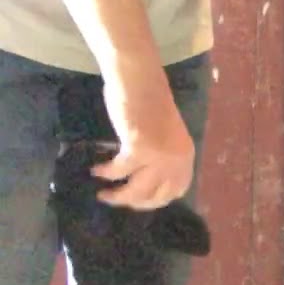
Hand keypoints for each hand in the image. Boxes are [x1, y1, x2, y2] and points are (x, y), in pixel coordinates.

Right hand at [92, 72, 194, 210]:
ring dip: (118, 197)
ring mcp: (160, 156)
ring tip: (103, 194)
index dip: (158, 199)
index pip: (177, 189)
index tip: (141, 201)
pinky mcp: (139, 150)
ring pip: (137, 191)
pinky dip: (106, 173)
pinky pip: (119, 171)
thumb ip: (162, 154)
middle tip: (117, 200)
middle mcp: (177, 159)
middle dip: (135, 203)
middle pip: (157, 196)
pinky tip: (96, 171)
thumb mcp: (165, 135)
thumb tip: (147, 175)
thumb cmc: (149, 103)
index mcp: (186, 154)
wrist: (140, 82)